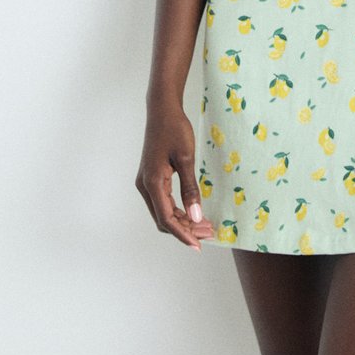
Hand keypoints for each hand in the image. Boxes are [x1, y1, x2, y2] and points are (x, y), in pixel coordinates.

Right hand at [135, 103, 214, 249]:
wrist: (162, 109)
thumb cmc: (175, 129)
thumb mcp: (186, 158)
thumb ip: (190, 189)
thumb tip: (197, 217)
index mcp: (152, 183)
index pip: (166, 219)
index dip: (183, 234)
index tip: (199, 245)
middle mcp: (145, 186)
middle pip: (164, 219)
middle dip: (186, 229)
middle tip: (209, 233)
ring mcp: (146, 183)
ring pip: (163, 212)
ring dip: (183, 221)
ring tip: (206, 226)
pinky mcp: (152, 177)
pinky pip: (164, 201)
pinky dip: (178, 210)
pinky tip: (194, 211)